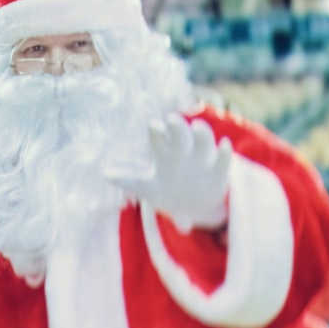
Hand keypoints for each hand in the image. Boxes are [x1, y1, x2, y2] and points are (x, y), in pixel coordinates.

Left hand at [104, 113, 231, 233]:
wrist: (195, 206)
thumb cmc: (167, 192)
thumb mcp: (147, 188)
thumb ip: (129, 180)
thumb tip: (104, 174)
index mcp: (165, 154)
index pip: (159, 137)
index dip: (157, 131)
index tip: (153, 126)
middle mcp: (184, 151)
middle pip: (181, 133)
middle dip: (177, 126)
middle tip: (171, 120)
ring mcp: (202, 159)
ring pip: (204, 139)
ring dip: (202, 133)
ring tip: (197, 128)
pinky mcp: (218, 171)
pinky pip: (223, 159)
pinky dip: (224, 152)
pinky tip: (224, 146)